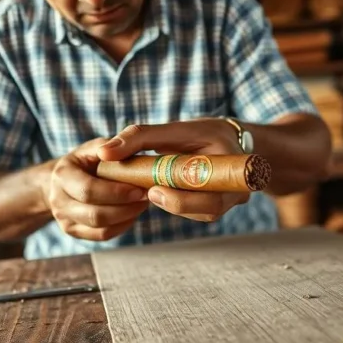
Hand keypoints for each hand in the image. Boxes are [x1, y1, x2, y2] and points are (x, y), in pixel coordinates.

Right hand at [46, 138, 149, 240]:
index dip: (117, 193)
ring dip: (127, 217)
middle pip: (95, 215)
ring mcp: (64, 219)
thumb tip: (120, 147)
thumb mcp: (94, 147)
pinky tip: (132, 213)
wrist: (65, 180)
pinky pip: (103, 235)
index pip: (89, 190)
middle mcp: (58, 200)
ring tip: (141, 204)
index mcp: (62, 175)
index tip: (140, 189)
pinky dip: (122, 226)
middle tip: (146, 198)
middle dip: (126, 208)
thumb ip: (107, 146)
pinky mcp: (74, 231)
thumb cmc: (86, 161)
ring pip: (100, 229)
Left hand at [98, 120, 250, 222]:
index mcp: (234, 163)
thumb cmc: (202, 133)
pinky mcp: (219, 207)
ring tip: (153, 189)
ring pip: (201, 213)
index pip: (212, 189)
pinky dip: (177, 204)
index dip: (181, 197)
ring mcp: (230, 200)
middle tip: (149, 192)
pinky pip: (196, 213)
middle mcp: (237, 187)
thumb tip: (104, 153)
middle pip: (209, 208)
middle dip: (175, 203)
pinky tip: (163, 192)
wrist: (229, 142)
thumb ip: (140, 137)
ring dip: (173, 204)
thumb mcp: (174, 129)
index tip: (153, 190)